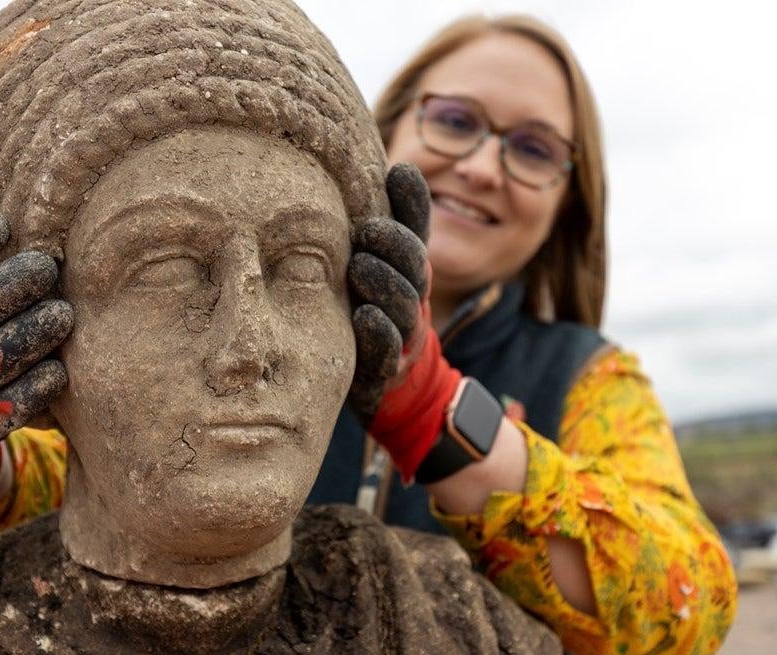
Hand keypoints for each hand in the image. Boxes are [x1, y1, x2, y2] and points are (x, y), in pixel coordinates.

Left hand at [347, 163, 460, 480]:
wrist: (390, 386)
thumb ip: (390, 221)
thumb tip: (398, 165)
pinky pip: (384, 350)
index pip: (416, 230)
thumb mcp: (383, 264)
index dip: (412, 202)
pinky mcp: (384, 369)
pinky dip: (377, 332)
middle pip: (413, 265)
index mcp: (408, 268)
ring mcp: (401, 334)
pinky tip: (364, 316)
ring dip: (382, 283)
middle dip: (393, 244)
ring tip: (360, 266)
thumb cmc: (375, 310)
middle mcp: (411, 297)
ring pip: (401, 305)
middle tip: (366, 229)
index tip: (398, 173)